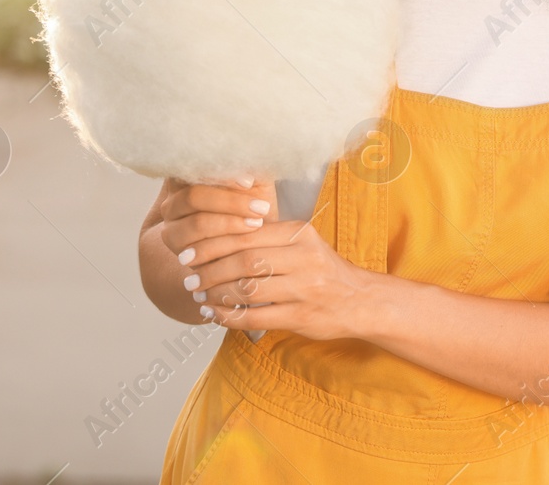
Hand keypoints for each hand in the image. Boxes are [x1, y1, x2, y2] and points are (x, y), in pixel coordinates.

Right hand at [158, 177, 278, 264]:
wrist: (256, 238)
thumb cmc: (253, 204)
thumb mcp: (255, 184)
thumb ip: (247, 171)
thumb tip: (244, 170)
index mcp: (185, 176)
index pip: (195, 169)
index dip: (222, 175)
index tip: (249, 182)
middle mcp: (172, 201)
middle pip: (193, 196)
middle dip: (229, 202)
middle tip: (260, 207)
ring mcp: (172, 228)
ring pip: (198, 223)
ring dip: (230, 224)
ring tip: (256, 223)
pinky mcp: (180, 253)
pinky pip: (201, 250)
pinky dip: (226, 244)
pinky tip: (246, 240)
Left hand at [184, 218, 373, 340]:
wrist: (360, 300)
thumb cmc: (321, 269)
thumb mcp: (299, 242)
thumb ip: (264, 237)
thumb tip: (211, 239)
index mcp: (298, 232)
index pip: (244, 233)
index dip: (210, 244)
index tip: (188, 253)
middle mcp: (303, 257)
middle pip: (243, 261)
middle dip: (209, 271)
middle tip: (189, 278)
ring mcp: (304, 288)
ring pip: (247, 289)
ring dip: (216, 295)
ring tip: (199, 296)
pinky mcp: (302, 316)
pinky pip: (256, 317)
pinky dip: (229, 317)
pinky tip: (215, 315)